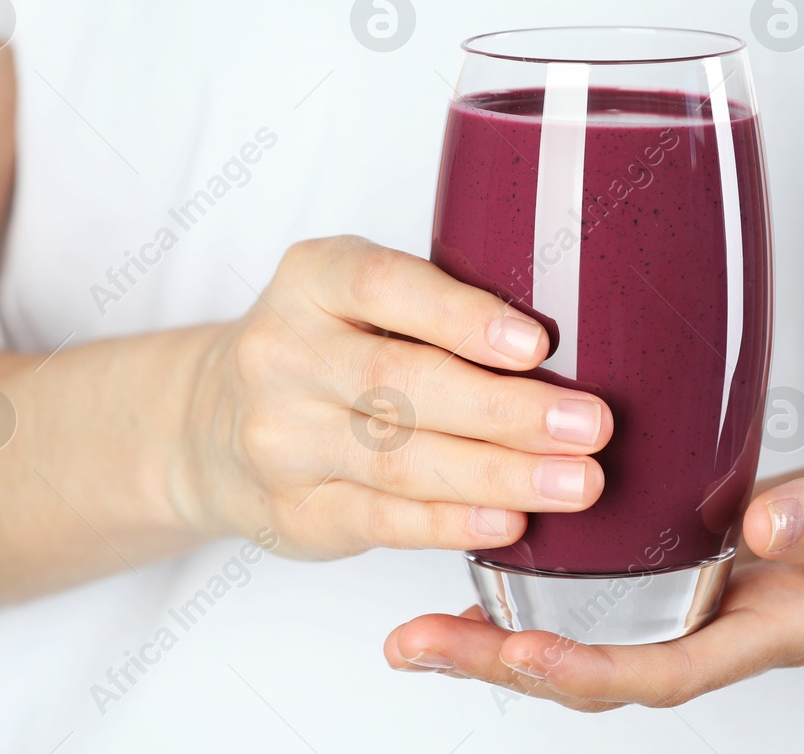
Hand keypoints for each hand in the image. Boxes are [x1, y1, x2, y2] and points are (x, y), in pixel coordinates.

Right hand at [168, 236, 613, 557]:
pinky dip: (453, 524)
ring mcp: (282, 438)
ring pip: (400, 459)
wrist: (213, 423)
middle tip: (590, 425)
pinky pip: (383, 519)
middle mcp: (283, 353)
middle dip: (507, 410)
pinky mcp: (295, 510)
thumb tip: (568, 348)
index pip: (385, 287)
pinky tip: (510, 520)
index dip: (463, 317)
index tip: (537, 345)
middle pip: (402, 383)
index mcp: (311, 279)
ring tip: (577, 482)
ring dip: (499, 474)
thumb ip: (438, 307)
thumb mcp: (360, 299)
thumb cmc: (328, 347)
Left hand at [384, 431, 803, 710]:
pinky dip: (554, 592)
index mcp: (779, 626)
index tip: (507, 656)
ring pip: (600, 639)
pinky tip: (507, 566)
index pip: (666, 670)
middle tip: (412, 644)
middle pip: (606, 670)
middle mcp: (733, 624)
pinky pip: (619, 595)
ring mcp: (717, 599)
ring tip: (426, 623)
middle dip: (507, 664)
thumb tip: (761, 529)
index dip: (583, 671)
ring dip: (512, 636)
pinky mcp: (707, 561)